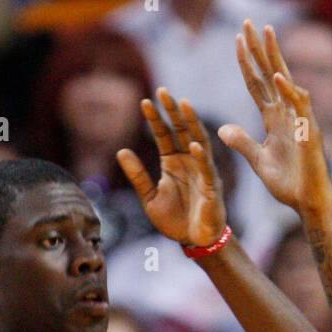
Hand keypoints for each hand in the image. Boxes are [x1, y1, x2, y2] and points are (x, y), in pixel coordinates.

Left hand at [117, 88, 226, 246]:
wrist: (193, 240)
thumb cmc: (174, 219)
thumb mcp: (149, 197)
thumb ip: (137, 175)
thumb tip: (120, 151)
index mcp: (173, 162)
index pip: (163, 134)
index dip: (155, 119)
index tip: (144, 101)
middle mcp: (189, 161)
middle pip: (181, 130)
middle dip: (173, 111)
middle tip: (163, 91)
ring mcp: (202, 171)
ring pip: (198, 141)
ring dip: (191, 123)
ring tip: (184, 105)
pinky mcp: (212, 186)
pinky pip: (207, 169)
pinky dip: (201, 157)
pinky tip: (194, 144)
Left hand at [219, 20, 331, 214]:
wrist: (308, 202)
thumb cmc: (288, 184)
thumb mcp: (258, 161)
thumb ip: (242, 143)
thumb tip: (223, 129)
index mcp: (274, 119)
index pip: (258, 84)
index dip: (247, 64)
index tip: (237, 40)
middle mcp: (287, 113)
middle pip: (270, 73)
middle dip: (259, 48)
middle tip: (249, 22)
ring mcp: (299, 120)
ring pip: (286, 80)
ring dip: (275, 57)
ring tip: (265, 33)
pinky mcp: (308, 132)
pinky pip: (298, 106)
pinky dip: (288, 91)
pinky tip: (277, 76)